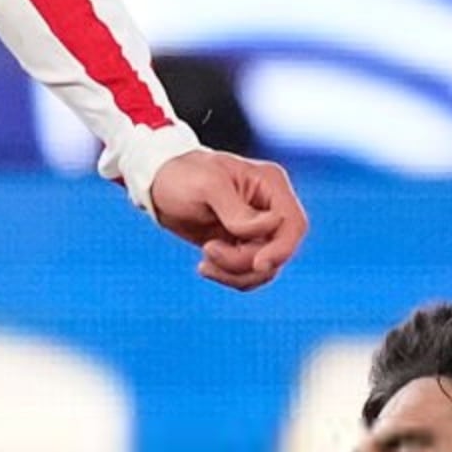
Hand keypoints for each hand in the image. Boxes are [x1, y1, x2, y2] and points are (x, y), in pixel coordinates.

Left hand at [147, 149, 306, 289]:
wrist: (158, 186)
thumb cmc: (181, 175)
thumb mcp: (207, 186)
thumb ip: (238, 211)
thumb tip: (271, 226)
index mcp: (270, 185)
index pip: (293, 225)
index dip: (282, 249)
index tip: (257, 264)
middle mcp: (270, 208)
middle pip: (279, 251)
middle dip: (245, 261)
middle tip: (208, 249)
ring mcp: (258, 230)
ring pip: (265, 268)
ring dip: (234, 273)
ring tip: (204, 260)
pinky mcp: (242, 246)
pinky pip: (248, 273)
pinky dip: (229, 276)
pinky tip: (204, 267)